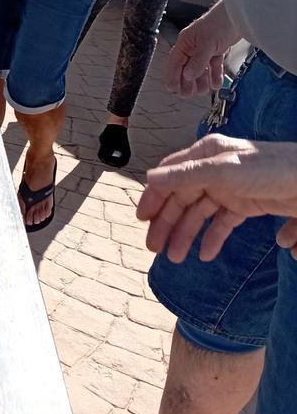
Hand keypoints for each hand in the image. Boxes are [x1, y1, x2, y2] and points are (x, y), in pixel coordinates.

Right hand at [137, 136, 296, 261]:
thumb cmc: (272, 169)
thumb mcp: (224, 170)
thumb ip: (186, 175)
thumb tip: (150, 178)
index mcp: (205, 155)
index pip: (170, 177)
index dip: (153, 197)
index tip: (141, 220)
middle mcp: (214, 170)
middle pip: (182, 198)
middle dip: (167, 223)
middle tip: (154, 247)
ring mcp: (230, 188)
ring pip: (199, 214)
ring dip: (186, 234)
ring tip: (175, 257)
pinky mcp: (247, 205)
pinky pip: (222, 223)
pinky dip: (213, 238)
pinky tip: (205, 254)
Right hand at [165, 6, 237, 97]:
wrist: (240, 15)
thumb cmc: (220, 22)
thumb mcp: (207, 44)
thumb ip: (197, 61)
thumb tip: (188, 75)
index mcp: (185, 42)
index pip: (175, 63)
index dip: (173, 76)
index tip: (173, 89)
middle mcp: (193, 46)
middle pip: (187, 67)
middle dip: (187, 81)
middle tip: (188, 94)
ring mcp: (205, 48)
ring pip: (200, 68)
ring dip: (201, 81)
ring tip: (203, 91)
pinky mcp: (217, 49)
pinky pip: (213, 65)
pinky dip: (214, 75)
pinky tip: (216, 84)